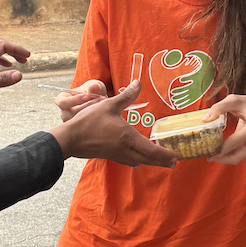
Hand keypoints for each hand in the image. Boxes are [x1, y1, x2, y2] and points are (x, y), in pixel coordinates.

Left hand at [0, 38, 29, 111]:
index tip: (27, 56)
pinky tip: (7, 67)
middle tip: (25, 58)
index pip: (2, 46)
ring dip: (9, 53)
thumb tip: (19, 74)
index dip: (16, 49)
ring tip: (20, 61)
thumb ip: (2, 80)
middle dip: (14, 49)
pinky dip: (2, 60)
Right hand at [50, 80, 176, 167]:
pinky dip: (137, 162)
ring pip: (139, 161)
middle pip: (148, 158)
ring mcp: (117, 154)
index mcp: (128, 137)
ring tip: (161, 163)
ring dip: (151, 162)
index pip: (151, 149)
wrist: (70, 139)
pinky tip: (138, 162)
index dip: (164, 154)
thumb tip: (138, 83)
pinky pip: (128, 161)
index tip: (175, 157)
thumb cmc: (89, 122)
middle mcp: (125, 149)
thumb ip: (126, 96)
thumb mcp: (108, 105)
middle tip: (174, 163)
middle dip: (162, 161)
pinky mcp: (110, 156)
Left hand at [205, 94, 245, 164]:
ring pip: (238, 158)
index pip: (233, 143)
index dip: (220, 150)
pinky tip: (220, 152)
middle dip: (221, 159)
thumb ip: (219, 108)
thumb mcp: (234, 100)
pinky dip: (229, 155)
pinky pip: (240, 154)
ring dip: (224, 159)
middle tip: (208, 157)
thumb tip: (205, 119)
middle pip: (236, 157)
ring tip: (212, 156)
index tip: (208, 153)